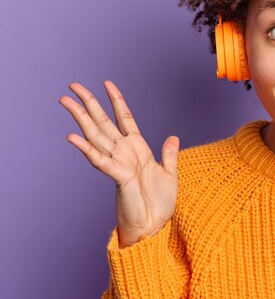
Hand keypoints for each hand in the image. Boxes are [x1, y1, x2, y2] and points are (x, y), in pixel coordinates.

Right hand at [59, 80, 179, 247]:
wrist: (154, 226)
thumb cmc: (159, 204)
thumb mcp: (170, 173)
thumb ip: (169, 154)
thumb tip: (173, 136)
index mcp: (137, 149)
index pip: (124, 118)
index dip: (116, 100)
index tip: (107, 83)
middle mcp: (124, 152)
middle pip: (103, 122)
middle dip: (89, 103)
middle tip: (73, 85)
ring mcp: (118, 163)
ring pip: (96, 135)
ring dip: (81, 118)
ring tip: (66, 101)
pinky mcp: (117, 176)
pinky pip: (100, 159)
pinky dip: (87, 148)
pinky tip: (72, 136)